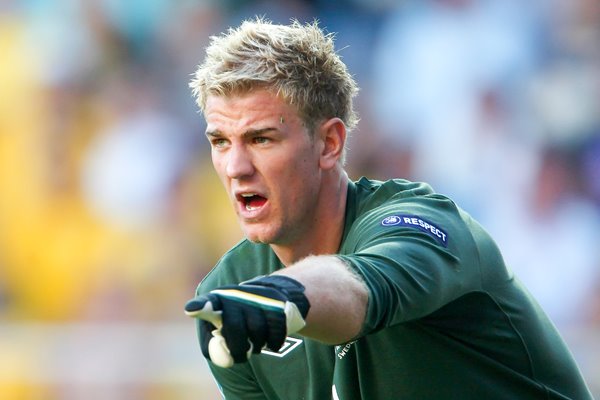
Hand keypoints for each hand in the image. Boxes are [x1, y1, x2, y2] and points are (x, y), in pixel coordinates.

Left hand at [184, 275, 309, 367]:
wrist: (270, 299)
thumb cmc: (236, 320)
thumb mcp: (219, 330)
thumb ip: (214, 347)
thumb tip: (225, 358)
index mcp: (217, 300)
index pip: (207, 303)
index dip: (200, 306)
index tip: (190, 310)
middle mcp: (236, 295)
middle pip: (235, 326)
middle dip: (239, 348)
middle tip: (242, 355)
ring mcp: (257, 297)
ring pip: (257, 330)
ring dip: (257, 345)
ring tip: (255, 343)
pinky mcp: (277, 304)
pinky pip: (276, 331)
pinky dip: (273, 343)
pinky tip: (270, 342)